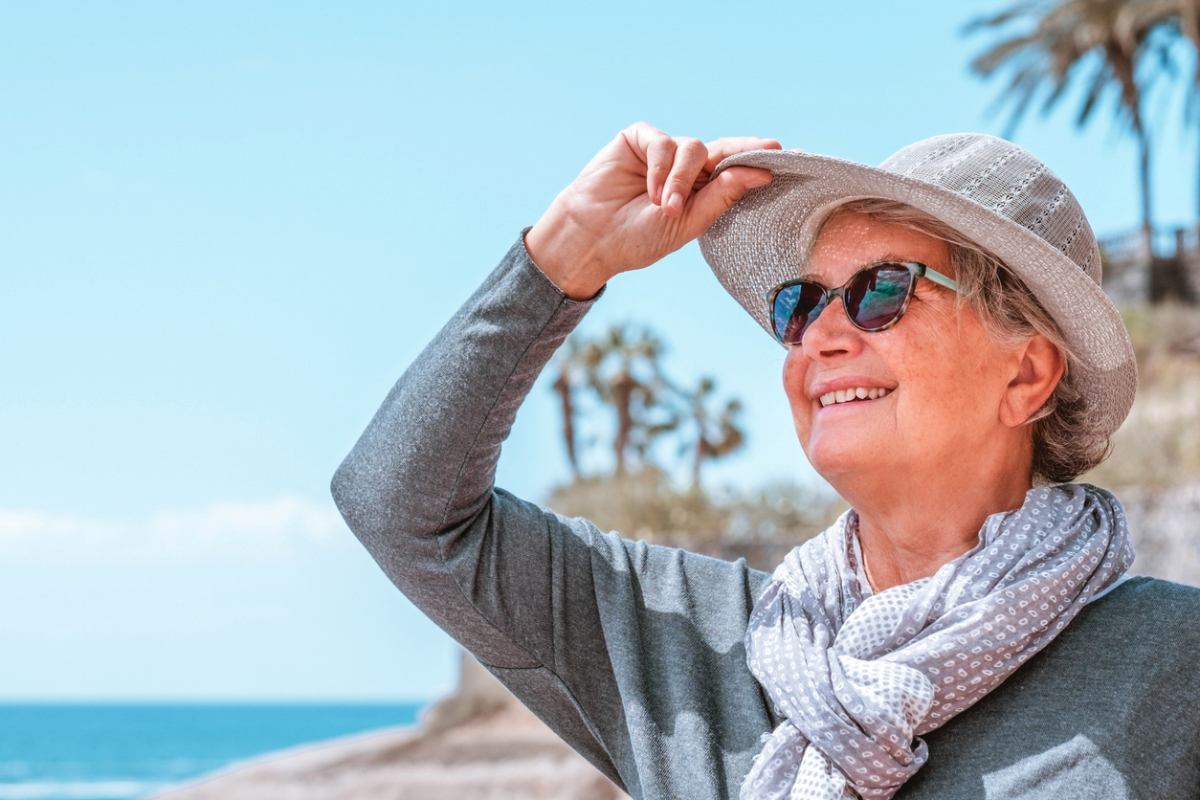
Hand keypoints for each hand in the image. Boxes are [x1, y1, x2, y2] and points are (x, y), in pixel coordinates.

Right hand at [525, 122, 780, 298]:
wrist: (591, 238)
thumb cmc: (636, 239)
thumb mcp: (685, 224)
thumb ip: (719, 197)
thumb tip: (757, 173)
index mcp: (701, 189)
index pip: (736, 169)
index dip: (758, 162)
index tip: (789, 157)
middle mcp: (686, 167)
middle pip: (724, 148)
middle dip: (744, 150)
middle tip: (769, 149)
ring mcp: (663, 152)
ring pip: (692, 148)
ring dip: (682, 179)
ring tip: (666, 207)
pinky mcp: (638, 139)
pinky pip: (663, 141)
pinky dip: (661, 167)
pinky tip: (652, 191)